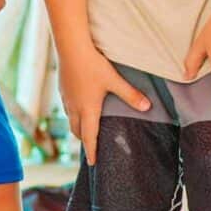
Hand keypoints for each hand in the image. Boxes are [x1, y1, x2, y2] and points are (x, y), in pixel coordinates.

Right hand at [58, 50, 148, 165]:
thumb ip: (130, 95)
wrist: (70, 47)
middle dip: (84, 140)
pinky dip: (74, 114)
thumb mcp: (114, 80)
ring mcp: (66, 98)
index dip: (91, 151)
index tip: (93, 163)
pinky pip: (68, 108)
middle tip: (92, 146)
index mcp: (88, 110)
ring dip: (79, 127)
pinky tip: (80, 105)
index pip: (89, 137)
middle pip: (77, 131)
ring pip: (71, 119)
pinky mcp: (63, 89)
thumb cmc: (93, 65)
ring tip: (86, 129)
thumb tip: (147, 107)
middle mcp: (75, 107)